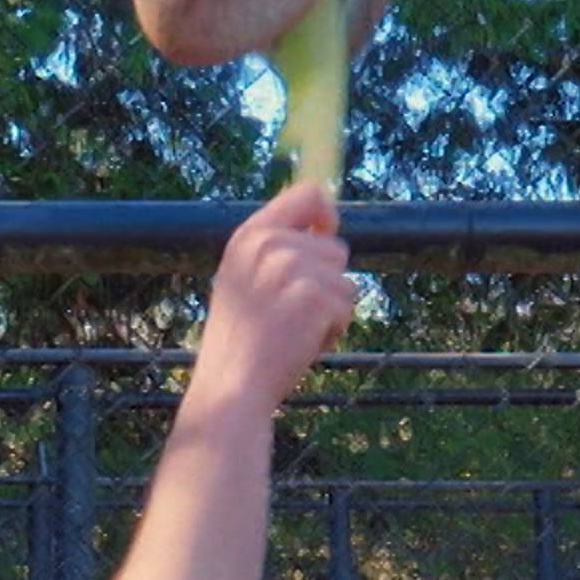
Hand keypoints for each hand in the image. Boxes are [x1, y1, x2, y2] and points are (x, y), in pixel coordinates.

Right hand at [188, 182, 352, 420]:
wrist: (232, 386)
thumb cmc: (240, 341)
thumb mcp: (243, 279)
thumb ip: (275, 250)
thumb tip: (325, 232)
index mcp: (249, 235)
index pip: (308, 193)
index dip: (326, 215)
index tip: (325, 238)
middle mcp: (269, 244)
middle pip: (334, 248)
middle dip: (325, 283)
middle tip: (289, 314)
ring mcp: (292, 268)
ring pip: (344, 281)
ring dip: (329, 310)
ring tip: (292, 330)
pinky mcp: (314, 296)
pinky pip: (347, 306)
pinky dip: (332, 330)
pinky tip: (301, 344)